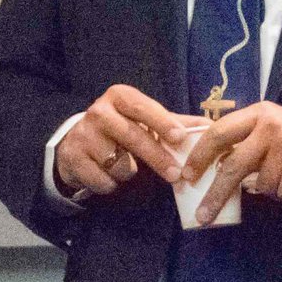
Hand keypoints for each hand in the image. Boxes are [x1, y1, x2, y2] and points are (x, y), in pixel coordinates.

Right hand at [55, 85, 201, 198]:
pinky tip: (108, 176)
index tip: (180, 137)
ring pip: (118, 163)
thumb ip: (175, 123)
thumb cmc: (120, 129)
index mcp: (118, 97)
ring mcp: (82, 135)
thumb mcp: (144, 120)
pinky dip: (111, 184)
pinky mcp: (72, 158)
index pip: (141, 106)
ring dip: (130, 173)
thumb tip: (210, 126)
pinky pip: (103, 180)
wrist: (76, 143)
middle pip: (132, 136)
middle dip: (157, 157)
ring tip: (128, 168)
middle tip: (176, 175)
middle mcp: (97, 112)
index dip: (161, 121)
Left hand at [180, 103, 281, 224]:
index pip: (218, 133)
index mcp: (259, 114)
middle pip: (231, 165)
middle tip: (203, 215)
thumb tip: (210, 171)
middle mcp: (272, 123)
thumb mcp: (275, 136)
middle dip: (215, 193)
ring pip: (262, 185)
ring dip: (277, 192)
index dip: (199, 157)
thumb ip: (248, 146)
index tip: (185, 177)